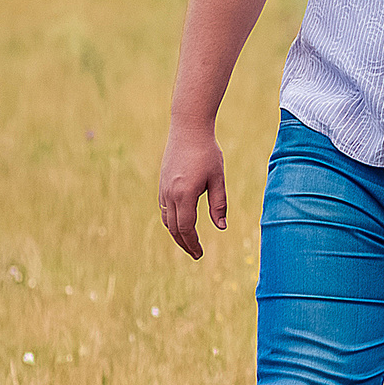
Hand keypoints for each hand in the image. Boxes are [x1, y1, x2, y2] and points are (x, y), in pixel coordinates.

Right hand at [159, 125, 225, 258]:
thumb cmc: (208, 153)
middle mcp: (169, 194)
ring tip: (189, 242)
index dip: (193, 243)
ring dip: (176, 233)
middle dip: (184, 243)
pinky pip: (164, 209)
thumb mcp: (218, 179)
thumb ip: (219, 204)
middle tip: (196, 254)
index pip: (186, 228)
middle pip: (173, 228)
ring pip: (166, 219)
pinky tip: (181, 224)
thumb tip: (221, 227)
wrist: (188, 130)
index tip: (200, 254)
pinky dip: (172, 221)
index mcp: (184, 195)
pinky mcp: (162, 184)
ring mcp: (163, 189)